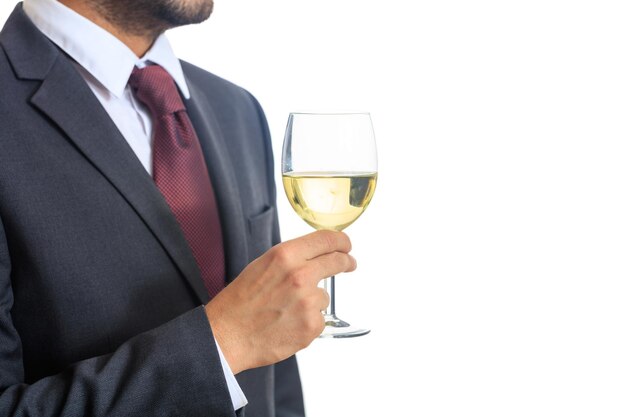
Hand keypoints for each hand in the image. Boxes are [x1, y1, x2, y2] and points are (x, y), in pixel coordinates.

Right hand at [204, 230, 355, 373]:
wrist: (227, 335)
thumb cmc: (239, 302)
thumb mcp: (262, 266)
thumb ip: (290, 259)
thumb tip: (313, 257)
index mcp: (285, 256)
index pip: (326, 240)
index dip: (341, 241)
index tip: (346, 245)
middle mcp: (300, 275)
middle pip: (337, 262)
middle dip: (346, 262)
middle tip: (349, 264)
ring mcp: (308, 301)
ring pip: (324, 296)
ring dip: (313, 301)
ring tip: (286, 310)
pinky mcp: (312, 325)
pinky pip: (319, 319)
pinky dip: (308, 322)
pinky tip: (288, 324)